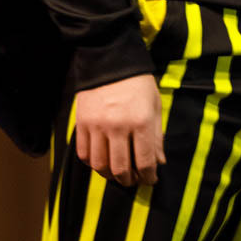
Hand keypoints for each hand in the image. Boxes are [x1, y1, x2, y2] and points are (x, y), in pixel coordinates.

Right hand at [74, 73, 164, 189]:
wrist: (109, 60)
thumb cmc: (138, 83)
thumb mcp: (154, 106)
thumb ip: (156, 136)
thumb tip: (159, 162)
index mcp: (140, 122)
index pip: (145, 161)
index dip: (148, 177)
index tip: (150, 179)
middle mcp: (117, 127)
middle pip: (121, 168)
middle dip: (129, 180)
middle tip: (133, 180)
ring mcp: (97, 126)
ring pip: (100, 164)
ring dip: (109, 175)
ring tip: (116, 174)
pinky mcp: (81, 123)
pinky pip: (83, 153)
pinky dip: (92, 163)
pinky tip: (101, 161)